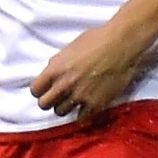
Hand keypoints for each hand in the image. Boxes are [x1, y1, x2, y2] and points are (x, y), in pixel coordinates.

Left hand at [29, 19, 157, 119]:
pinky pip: (81, 117)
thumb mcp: (68, 50)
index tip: (44, 90)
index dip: (39, 91)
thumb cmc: (96, 40)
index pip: (35, 90)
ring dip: (64, 107)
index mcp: (54, 70)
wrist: (121, 45)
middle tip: (56, 98)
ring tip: (72, 101)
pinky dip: (81, 113)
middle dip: (49, 101)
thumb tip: (52, 74)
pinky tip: (85, 106)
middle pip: (44, 104)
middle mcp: (64, 85)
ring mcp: (79, 96)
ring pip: (61, 112)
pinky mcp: (96, 104)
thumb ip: (57, 65)